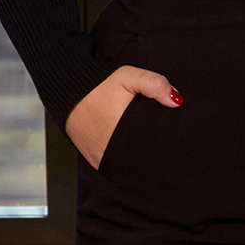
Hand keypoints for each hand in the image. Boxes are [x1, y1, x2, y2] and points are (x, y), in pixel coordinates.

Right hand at [64, 65, 180, 169]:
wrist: (67, 94)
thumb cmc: (98, 86)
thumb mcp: (128, 77)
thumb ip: (154, 85)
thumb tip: (177, 101)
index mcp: (125, 132)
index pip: (154, 147)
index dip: (166, 145)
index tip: (176, 141)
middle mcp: (114, 150)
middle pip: (144, 159)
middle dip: (156, 154)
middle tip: (166, 146)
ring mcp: (103, 159)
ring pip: (130, 165)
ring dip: (140, 160)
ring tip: (150, 149)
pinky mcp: (95, 161)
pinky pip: (116, 167)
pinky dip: (125, 162)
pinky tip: (134, 153)